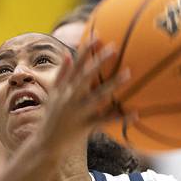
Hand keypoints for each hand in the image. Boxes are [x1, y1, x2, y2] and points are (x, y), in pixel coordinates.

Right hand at [41, 39, 132, 156]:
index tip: (96, 36)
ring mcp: (77, 112)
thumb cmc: (51, 118)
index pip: (74, 65)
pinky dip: (119, 117)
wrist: (45, 145)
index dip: (85, 50)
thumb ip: (61, 75)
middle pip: (85, 76)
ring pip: (97, 96)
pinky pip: (105, 121)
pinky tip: (135, 112)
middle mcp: (69, 98)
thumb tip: (67, 54)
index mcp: (63, 89)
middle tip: (114, 48)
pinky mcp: (85, 126)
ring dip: (112, 85)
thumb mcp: (52, 96)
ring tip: (128, 73)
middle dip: (99, 62)